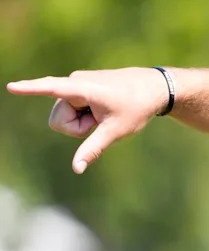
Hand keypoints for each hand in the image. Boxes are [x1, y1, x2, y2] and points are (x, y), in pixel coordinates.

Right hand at [7, 67, 171, 172]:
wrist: (153, 87)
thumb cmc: (136, 108)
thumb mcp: (115, 132)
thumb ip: (92, 149)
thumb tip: (76, 169)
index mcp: (83, 88)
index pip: (51, 88)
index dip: (30, 89)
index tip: (11, 87)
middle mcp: (75, 81)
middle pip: (59, 120)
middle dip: (76, 128)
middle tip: (101, 122)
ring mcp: (76, 83)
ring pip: (65, 116)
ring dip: (82, 122)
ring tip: (104, 114)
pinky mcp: (79, 85)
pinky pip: (72, 109)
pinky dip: (85, 115)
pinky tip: (102, 109)